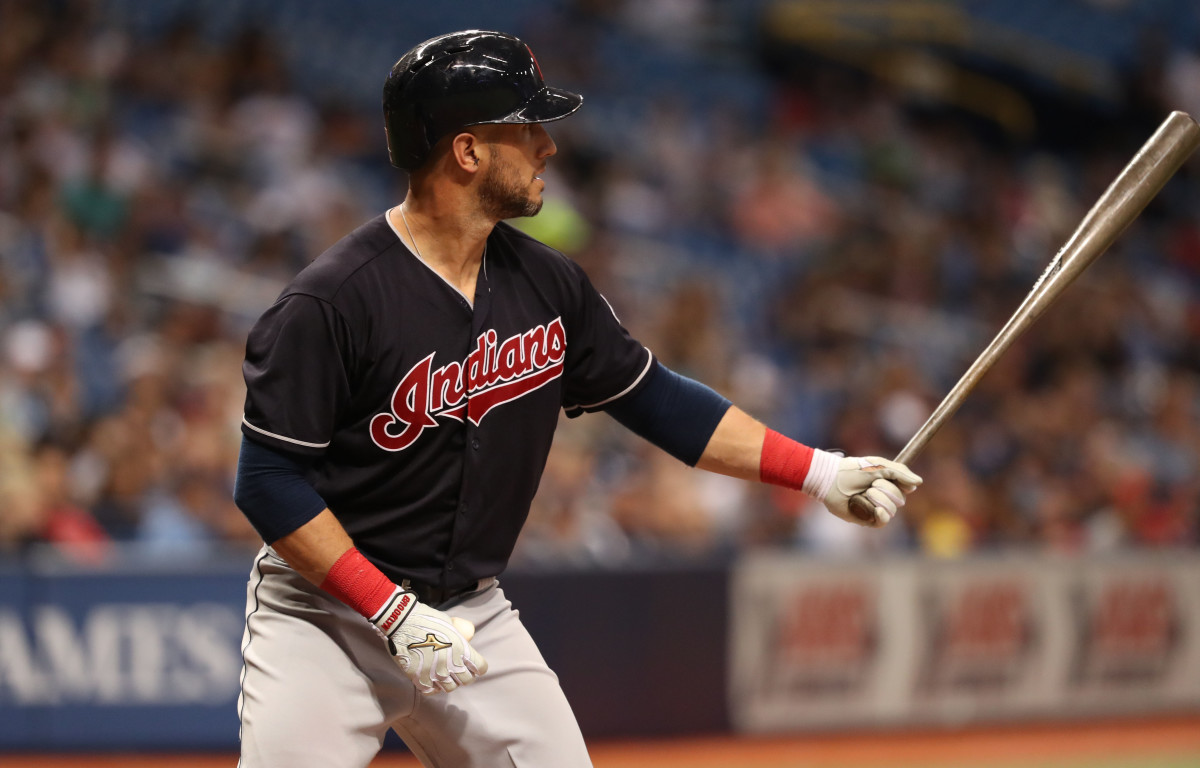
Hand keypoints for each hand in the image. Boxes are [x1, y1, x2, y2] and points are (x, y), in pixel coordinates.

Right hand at [373, 589, 487, 693]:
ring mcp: (435, 674)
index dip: (478, 666)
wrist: (401, 622)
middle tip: (460, 670)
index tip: (474, 665)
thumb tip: (468, 638)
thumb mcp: (451, 623)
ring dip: (450, 682)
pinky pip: (432, 691)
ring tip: (446, 674)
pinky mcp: (419, 679)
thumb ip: (461, 634)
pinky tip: (432, 679)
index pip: (480, 668)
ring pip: (450, 688)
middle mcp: (451, 664)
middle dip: (466, 675)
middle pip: (467, 680)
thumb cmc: (427, 618)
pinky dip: (434, 687)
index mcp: (462, 650)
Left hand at [812, 453, 921, 527]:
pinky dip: (881, 515)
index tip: (891, 477)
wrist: (832, 479)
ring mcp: (874, 508)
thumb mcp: (879, 465)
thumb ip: (900, 472)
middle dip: (887, 490)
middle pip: (900, 500)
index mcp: (887, 483)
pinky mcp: (866, 519)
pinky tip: (876, 510)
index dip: (901, 484)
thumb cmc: (853, 469)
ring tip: (865, 493)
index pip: (905, 489)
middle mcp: (882, 497)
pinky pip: (882, 522)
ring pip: (891, 510)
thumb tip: (919, 483)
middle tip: (871, 484)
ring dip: (879, 500)